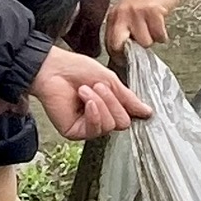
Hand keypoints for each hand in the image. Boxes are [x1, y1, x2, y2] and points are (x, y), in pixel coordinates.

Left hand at [31, 47, 152, 140]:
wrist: (52, 68)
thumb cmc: (76, 69)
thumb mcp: (110, 80)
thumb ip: (128, 98)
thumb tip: (147, 111)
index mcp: (109, 106)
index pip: (129, 115)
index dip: (130, 106)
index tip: (128, 96)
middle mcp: (99, 118)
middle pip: (122, 123)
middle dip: (113, 102)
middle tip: (99, 85)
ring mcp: (87, 127)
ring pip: (110, 126)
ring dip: (100, 104)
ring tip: (86, 89)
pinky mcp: (75, 132)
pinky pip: (95, 129)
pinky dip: (93, 113)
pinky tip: (85, 99)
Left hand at [104, 0, 181, 53]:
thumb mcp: (128, 14)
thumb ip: (124, 32)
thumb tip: (122, 57)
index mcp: (113, 17)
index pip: (110, 45)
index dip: (119, 56)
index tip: (128, 59)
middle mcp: (121, 14)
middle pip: (118, 45)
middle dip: (131, 52)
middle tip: (140, 47)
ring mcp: (136, 13)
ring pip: (144, 43)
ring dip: (152, 39)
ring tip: (153, 28)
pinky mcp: (152, 11)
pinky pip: (158, 35)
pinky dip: (163, 34)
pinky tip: (160, 23)